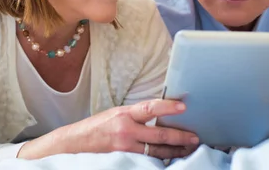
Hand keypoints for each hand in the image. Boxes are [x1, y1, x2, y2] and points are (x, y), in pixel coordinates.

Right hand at [18, 99, 198, 159]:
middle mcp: (125, 130)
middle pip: (159, 136)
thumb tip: (159, 116)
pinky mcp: (123, 161)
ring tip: (188, 150)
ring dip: (175, 152)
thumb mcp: (116, 114)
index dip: (168, 107)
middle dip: (180, 137)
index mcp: (124, 114)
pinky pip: (146, 162)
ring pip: (156, 153)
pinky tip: (170, 160)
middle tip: (195, 138)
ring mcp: (125, 149)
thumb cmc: (97, 127)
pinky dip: (159, 161)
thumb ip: (136, 116)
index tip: (184, 106)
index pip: (150, 108)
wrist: (74, 144)